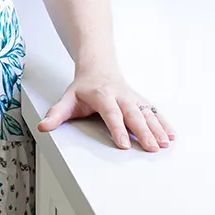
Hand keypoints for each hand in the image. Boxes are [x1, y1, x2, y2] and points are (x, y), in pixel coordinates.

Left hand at [38, 71, 175, 150]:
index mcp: (102, 95)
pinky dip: (163, 122)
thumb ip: (57, 114)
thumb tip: (43, 127)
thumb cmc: (84, 87)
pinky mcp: (140, 100)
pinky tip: (170, 134)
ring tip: (164, 143)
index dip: (118, 128)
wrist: (98, 66)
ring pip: (146, 113)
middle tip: (151, 148)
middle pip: (133, 114)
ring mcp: (132, 98)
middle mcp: (120, 95)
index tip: (124, 145)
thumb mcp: (68, 98)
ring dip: (156, 128)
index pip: (111, 113)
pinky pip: (153, 111)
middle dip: (143, 131)